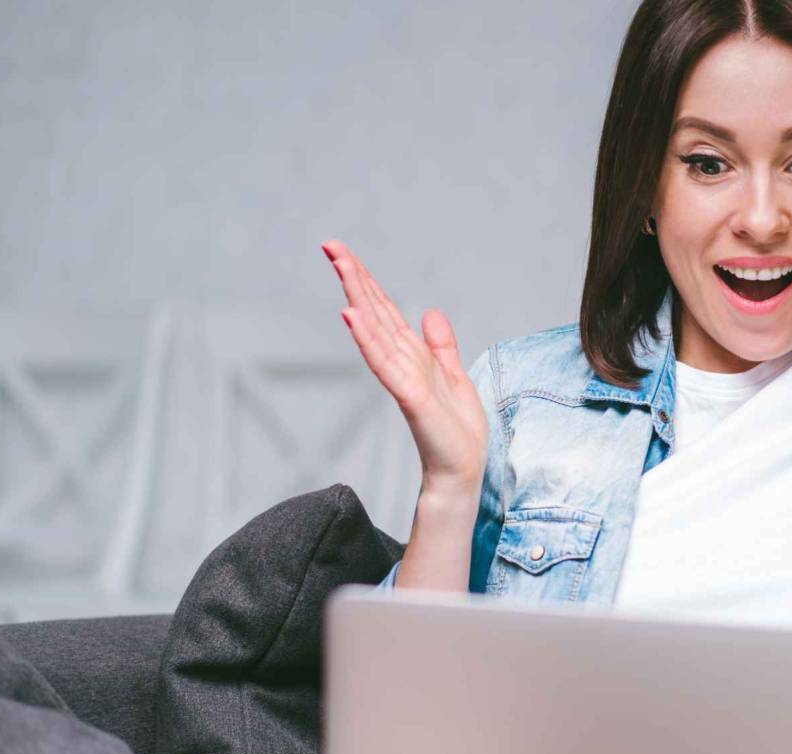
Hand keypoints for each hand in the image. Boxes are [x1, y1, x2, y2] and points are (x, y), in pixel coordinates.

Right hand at [322, 239, 486, 494]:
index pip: (384, 309)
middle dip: (354, 277)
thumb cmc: (456, 430)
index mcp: (412, 354)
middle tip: (329, 245)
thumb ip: (440, 345)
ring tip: (340, 266)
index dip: (366, 280)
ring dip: (356, 297)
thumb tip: (429, 313)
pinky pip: (384, 362)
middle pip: (373, 311)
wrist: (462, 469)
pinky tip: (350, 314)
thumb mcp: (454, 375)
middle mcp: (401, 361)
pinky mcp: (409, 395)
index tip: (343, 252)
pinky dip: (366, 338)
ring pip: (374, 329)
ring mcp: (402, 377)